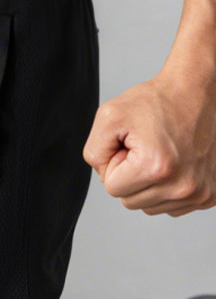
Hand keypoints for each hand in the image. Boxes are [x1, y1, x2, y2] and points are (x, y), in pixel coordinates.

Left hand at [82, 73, 215, 215]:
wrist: (197, 92)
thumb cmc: (157, 101)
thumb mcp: (109, 117)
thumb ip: (94, 153)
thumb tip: (103, 177)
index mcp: (157, 168)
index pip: (113, 189)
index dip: (115, 164)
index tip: (131, 145)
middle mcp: (184, 185)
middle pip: (130, 201)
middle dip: (130, 176)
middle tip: (145, 148)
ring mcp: (201, 193)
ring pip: (150, 206)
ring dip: (148, 184)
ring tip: (160, 155)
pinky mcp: (211, 195)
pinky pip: (172, 206)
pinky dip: (167, 189)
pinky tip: (175, 165)